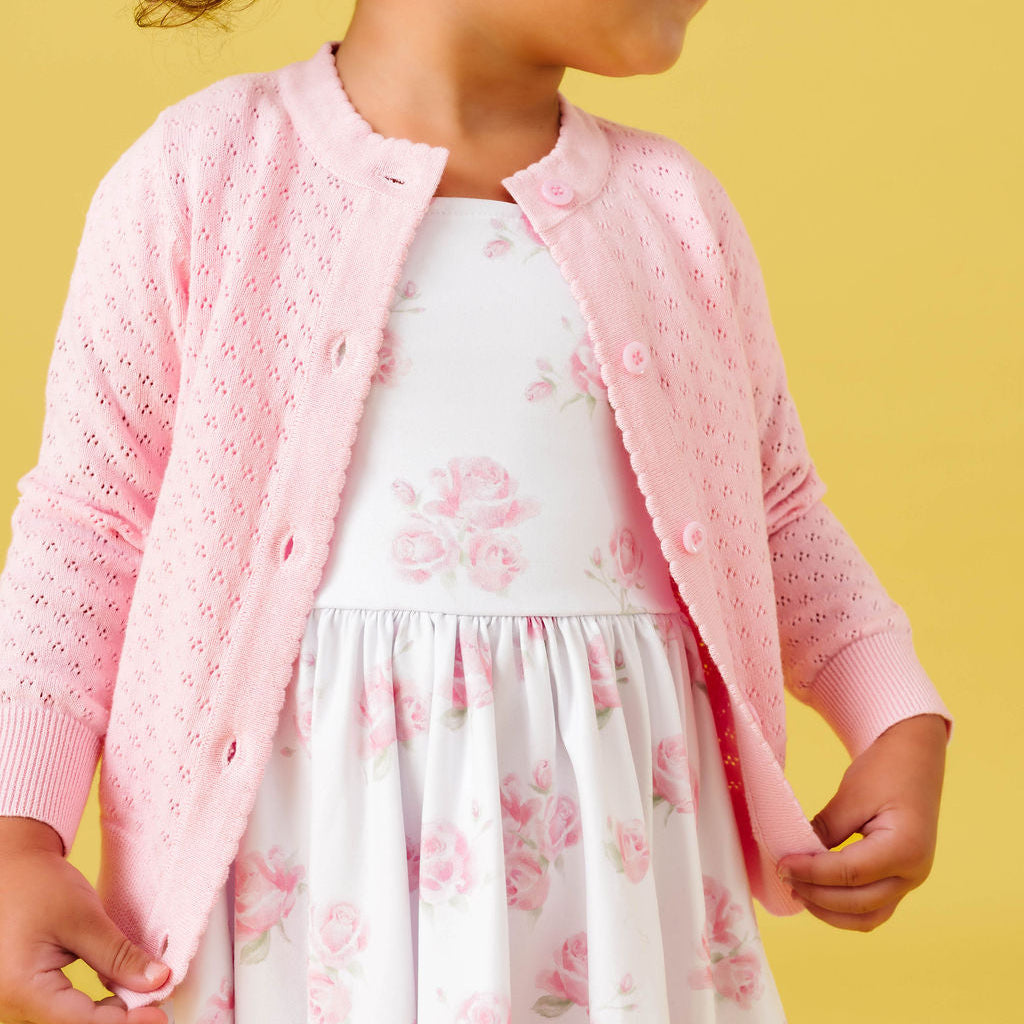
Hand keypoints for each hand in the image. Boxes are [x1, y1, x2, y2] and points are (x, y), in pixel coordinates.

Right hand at [0, 816, 170, 1023]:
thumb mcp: (83, 918)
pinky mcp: (29, 989)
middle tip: (157, 1003)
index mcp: (24, 989)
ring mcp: (20, 997)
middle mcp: (16, 1002)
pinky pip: (64, 1006)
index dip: (125, 1023)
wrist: (10, 865)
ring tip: (143, 995)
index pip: (82, 1022)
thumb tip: (156, 981)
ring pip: (71, 1018)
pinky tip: (119, 990)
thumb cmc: (37, 885)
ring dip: (108, 1012)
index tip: (161, 1016)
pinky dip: (94, 1002)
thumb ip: (118, 955)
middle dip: (119, 1018)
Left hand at [776, 713, 947, 931]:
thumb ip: (826, 830)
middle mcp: (914, 872)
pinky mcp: (901, 879)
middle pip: (859, 903)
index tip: (781, 866)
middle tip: (784, 877)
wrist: (914, 756)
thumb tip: (795, 858)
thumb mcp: (851, 795)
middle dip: (817, 895)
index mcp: (905, 848)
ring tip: (797, 891)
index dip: (811, 873)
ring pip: (868, 916)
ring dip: (831, 911)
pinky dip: (844, 907)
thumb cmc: (885, 769)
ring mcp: (911, 880)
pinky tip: (816, 892)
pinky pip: (872, 906)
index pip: (850, 873)